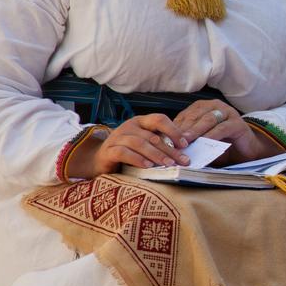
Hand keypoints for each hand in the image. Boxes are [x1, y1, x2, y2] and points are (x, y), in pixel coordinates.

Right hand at [75, 113, 189, 176]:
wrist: (100, 160)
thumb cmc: (129, 152)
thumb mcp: (146, 145)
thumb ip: (161, 144)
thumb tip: (184, 151)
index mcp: (141, 122)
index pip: (159, 119)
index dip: (173, 131)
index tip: (185, 145)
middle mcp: (129, 126)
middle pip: (152, 136)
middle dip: (170, 149)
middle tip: (182, 161)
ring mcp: (117, 138)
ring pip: (139, 143)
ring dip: (156, 154)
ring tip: (168, 164)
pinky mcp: (108, 151)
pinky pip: (123, 152)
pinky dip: (137, 159)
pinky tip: (148, 166)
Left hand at [172, 99, 265, 163]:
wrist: (245, 151)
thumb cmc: (220, 145)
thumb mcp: (201, 140)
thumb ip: (189, 139)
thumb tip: (168, 146)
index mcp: (203, 107)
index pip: (185, 115)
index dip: (174, 126)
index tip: (165, 138)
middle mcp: (215, 106)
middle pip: (195, 115)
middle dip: (183, 128)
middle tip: (172, 140)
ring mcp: (228, 113)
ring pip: (208, 120)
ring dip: (196, 130)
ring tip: (186, 141)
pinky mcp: (237, 123)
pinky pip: (222, 128)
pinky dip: (212, 136)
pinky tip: (205, 143)